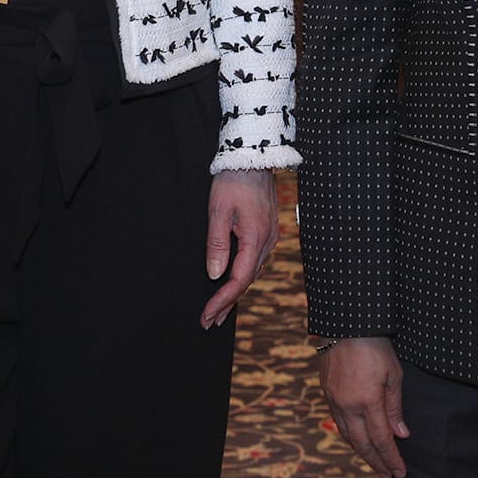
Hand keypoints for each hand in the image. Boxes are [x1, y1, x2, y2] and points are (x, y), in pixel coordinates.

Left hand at [200, 169, 277, 328]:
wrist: (253, 156)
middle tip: (209, 321)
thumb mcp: (218, 211)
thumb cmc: (233, 180)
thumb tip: (214, 275)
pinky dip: (242, 275)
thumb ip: (217, 244)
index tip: (207, 316)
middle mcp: (267, 241)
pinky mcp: (268, 229)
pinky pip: (255, 260)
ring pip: (252, 271)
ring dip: (235, 291)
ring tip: (218, 309)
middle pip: (247, 280)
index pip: (238, 280)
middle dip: (227, 303)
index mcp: (256, 238)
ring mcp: (270, 235)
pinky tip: (233, 281)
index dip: (222, 301)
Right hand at [321, 337, 408, 477]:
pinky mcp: (327, 392)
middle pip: (362, 444)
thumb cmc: (375, 346)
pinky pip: (339, 422)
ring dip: (362, 451)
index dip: (391, 458)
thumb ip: (395, 407)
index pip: (381, 440)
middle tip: (388, 475)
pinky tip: (358, 439)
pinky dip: (351, 435)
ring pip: (348, 435)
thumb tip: (400, 434)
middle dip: (376, 462)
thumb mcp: (394, 374)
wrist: (347, 324)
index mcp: (367, 402)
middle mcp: (347, 406)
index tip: (400, 472)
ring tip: (375, 462)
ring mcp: (334, 400)